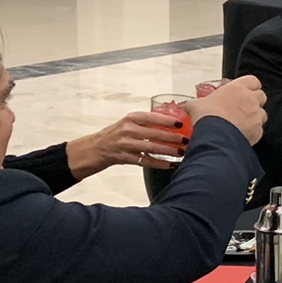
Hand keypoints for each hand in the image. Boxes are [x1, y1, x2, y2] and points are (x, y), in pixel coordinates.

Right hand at [75, 110, 190, 175]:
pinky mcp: (125, 158)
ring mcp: (126, 144)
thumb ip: (146, 123)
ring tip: (182, 152)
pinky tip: (170, 165)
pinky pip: (146, 161)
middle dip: (172, 137)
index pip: (152, 117)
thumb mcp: (128, 123)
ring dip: (169, 151)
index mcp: (131, 118)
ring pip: (152, 148)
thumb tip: (172, 124)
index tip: (180, 123)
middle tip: (186, 140)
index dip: (167, 120)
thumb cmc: (115, 135)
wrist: (95, 148)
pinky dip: (159, 163)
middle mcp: (128, 130)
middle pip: (154, 133)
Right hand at [189, 75, 265, 145]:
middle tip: (242, 107)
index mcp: (237, 88)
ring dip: (254, 117)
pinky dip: (253, 132)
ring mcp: (256, 115)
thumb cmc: (206, 116)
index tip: (243, 91)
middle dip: (254, 101)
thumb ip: (196, 103)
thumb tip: (190, 106)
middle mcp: (250, 99)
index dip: (249, 86)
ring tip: (241, 123)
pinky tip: (241, 134)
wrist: (214, 136)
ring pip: (262, 114)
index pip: (253, 81)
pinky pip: (259, 130)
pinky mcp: (258, 130)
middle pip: (261, 96)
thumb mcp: (196, 105)